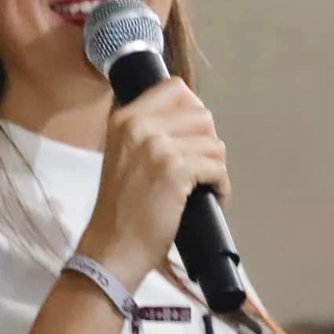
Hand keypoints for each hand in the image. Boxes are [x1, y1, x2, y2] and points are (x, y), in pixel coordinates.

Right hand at [76, 79, 228, 283]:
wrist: (112, 246)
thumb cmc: (120, 208)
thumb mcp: (124, 155)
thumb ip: (148, 133)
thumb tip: (191, 123)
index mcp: (125, 118)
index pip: (174, 88)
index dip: (193, 110)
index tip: (195, 135)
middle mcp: (140, 126)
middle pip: (201, 115)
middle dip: (209, 142)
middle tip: (202, 167)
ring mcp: (158, 147)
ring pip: (214, 143)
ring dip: (217, 167)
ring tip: (207, 186)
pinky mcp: (175, 171)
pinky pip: (217, 167)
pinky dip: (222, 186)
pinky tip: (213, 197)